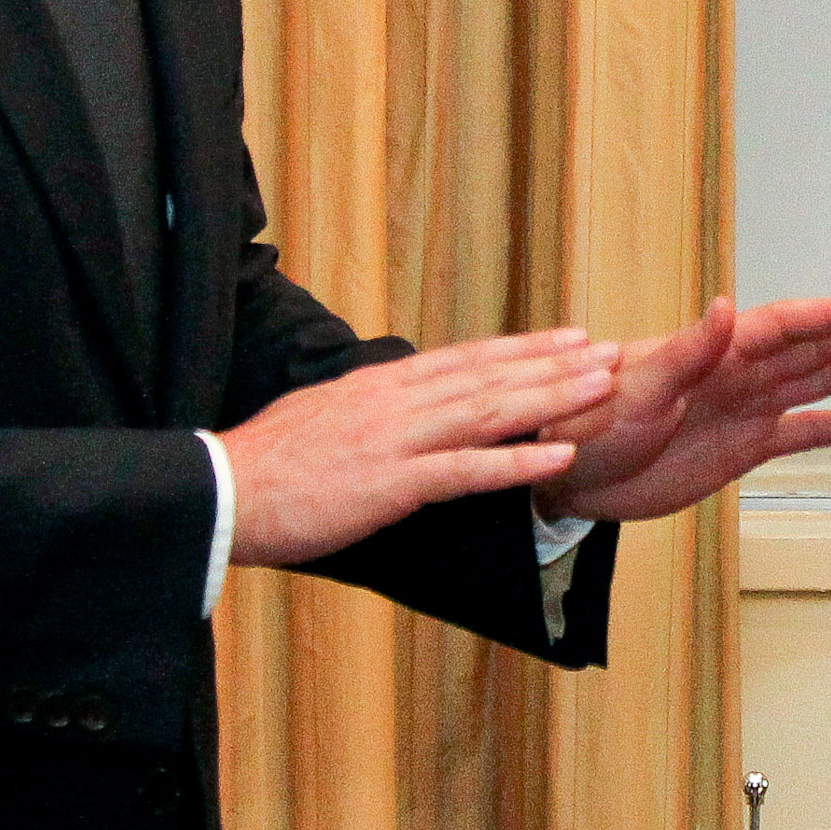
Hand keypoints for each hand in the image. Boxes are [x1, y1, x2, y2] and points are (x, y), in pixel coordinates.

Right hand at [221, 329, 622, 567]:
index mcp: (381, 385)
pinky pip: (466, 471)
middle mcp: (396, 401)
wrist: (222, 492)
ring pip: (489, 411)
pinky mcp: (391, 483)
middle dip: (554, 363)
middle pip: (490, 375)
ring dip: (552, 397)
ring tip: (602, 387)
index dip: (523, 347)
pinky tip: (561, 457)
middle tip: (609, 351)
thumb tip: (399, 401)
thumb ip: (371, 407)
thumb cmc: (269, 465)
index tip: (570, 337)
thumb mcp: (325, 417)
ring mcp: (396, 439)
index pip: (467, 359)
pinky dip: (517, 462)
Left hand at [535, 294, 830, 523]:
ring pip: (822, 381)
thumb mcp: (632, 388)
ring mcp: (747, 408)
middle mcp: (740, 373)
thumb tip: (726, 309)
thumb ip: (685, 352)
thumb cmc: (582, 423)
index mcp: (715, 351)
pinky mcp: (744, 447)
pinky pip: (807, 432)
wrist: (561, 472)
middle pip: (819, 347)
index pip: (788, 326)